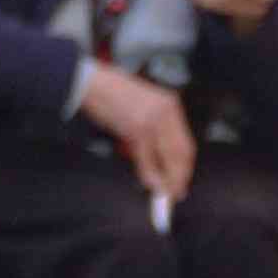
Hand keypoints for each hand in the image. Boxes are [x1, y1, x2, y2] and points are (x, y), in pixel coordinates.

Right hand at [75, 63, 195, 204]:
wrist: (91, 83)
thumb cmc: (111, 94)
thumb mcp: (141, 109)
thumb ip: (153, 130)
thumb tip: (159, 158)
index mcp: (169, 103)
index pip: (185, 141)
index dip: (185, 166)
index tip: (182, 180)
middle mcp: (166, 111)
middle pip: (181, 152)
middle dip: (179, 176)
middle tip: (176, 193)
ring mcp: (153, 120)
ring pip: (168, 158)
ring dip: (167, 180)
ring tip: (165, 194)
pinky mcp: (138, 129)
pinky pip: (148, 160)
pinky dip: (151, 176)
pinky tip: (151, 184)